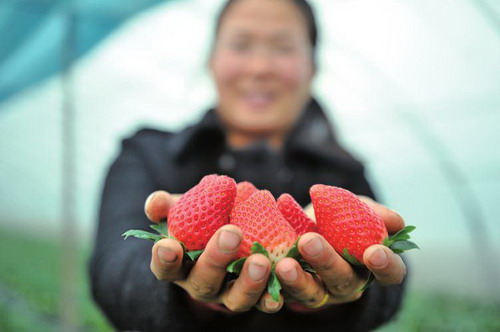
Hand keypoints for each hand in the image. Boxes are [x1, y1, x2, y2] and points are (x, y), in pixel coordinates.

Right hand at [145, 191, 280, 313]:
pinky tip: (284, 279)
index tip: (168, 245)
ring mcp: (232, 294)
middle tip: (231, 233)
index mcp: (180, 266)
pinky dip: (275, 295)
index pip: (165, 267)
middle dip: (216, 259)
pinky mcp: (260, 295)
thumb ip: (169, 205)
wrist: (238, 231)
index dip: (165, 259)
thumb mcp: (187, 209)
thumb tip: (155, 204)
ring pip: (237, 299)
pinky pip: (267, 300)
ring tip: (261, 260)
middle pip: (204, 282)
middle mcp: (204, 285)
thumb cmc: (205, 220)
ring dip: (249, 282)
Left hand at [276, 197, 406, 310]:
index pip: (389, 273)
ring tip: (284, 264)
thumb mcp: (357, 210)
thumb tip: (396, 221)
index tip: (374, 251)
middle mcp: (347, 284)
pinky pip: (283, 295)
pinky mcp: (291, 293)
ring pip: (312, 294)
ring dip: (298, 279)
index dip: (386, 265)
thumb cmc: (339, 218)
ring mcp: (319, 292)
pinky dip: (271, 289)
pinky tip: (264, 272)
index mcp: (370, 266)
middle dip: (327, 262)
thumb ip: (375, 214)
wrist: (304, 225)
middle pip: (343, 280)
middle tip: (309, 241)